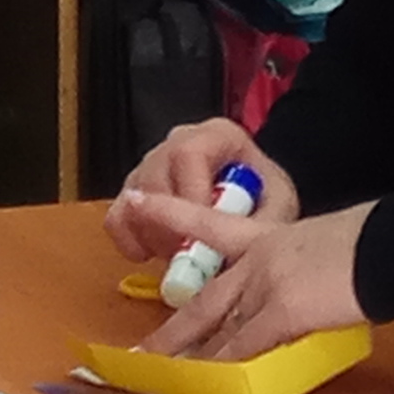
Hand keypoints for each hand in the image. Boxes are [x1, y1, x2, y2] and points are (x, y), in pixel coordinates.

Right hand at [103, 120, 297, 261]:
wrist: (252, 205)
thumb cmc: (264, 202)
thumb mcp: (277, 208)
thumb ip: (261, 221)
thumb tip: (240, 249)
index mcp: (217, 135)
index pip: (189, 152)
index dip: (190, 195)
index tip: (201, 235)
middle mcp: (179, 141)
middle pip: (154, 174)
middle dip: (167, 224)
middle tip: (188, 256)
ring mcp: (152, 165)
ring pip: (132, 197)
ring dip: (151, 235)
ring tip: (178, 257)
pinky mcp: (133, 193)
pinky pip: (115, 215)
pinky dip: (127, 240)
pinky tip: (148, 256)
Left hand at [128, 200, 369, 360]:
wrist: (388, 246)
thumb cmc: (371, 245)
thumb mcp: (325, 245)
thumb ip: (300, 268)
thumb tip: (300, 294)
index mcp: (269, 237)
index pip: (210, 227)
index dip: (171, 216)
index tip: (137, 203)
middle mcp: (259, 259)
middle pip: (205, 300)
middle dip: (172, 332)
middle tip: (142, 351)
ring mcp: (266, 285)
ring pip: (218, 327)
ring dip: (192, 357)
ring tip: (165, 377)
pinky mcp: (282, 311)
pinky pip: (244, 345)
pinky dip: (224, 366)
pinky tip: (209, 381)